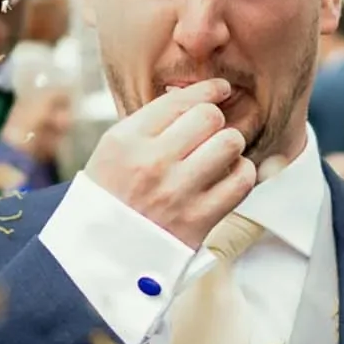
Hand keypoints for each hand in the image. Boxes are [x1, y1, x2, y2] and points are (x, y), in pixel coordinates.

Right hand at [83, 80, 254, 247]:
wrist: (100, 253)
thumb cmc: (111, 197)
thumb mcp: (114, 151)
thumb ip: (152, 123)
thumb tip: (196, 97)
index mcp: (126, 140)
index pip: (180, 100)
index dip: (208, 90)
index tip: (220, 89)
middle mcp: (152, 163)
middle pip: (209, 117)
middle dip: (216, 120)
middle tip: (211, 132)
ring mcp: (177, 192)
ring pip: (230, 143)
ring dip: (230, 145)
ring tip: (219, 154)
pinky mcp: (199, 219)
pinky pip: (241, 181)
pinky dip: (242, 173)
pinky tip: (229, 175)